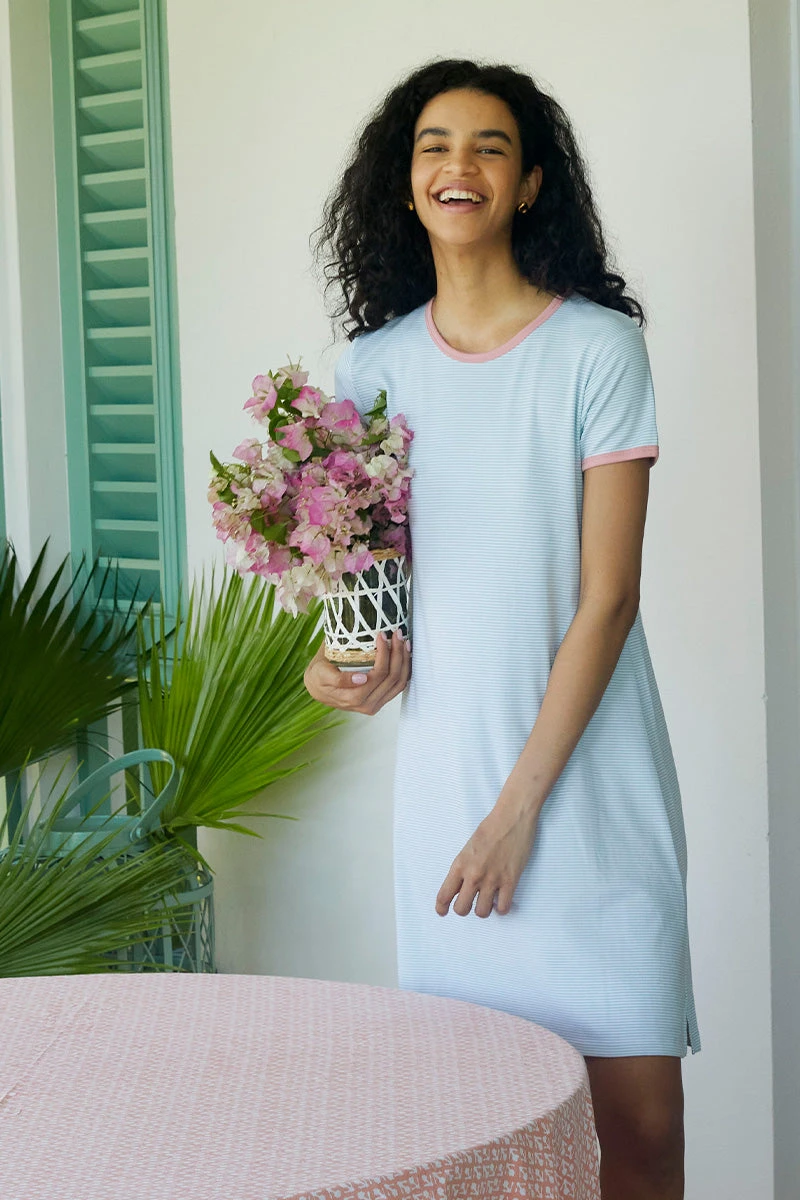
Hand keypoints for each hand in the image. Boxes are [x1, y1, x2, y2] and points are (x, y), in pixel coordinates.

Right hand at [303, 630, 410, 714]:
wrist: (317, 686)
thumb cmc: (319, 676)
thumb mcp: (322, 674)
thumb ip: (340, 679)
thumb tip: (362, 679)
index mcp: (354, 699)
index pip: (378, 674)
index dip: (384, 654)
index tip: (382, 635)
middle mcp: (368, 705)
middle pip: (392, 678)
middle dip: (398, 653)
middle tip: (396, 633)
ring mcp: (376, 704)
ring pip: (399, 683)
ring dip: (404, 661)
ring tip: (403, 642)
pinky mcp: (381, 700)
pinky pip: (398, 686)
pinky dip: (405, 670)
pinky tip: (404, 655)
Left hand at [435, 798, 539, 917]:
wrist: (511, 818)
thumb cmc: (490, 828)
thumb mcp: (468, 848)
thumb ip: (464, 867)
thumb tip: (463, 884)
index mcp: (460, 865)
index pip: (444, 895)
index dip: (442, 907)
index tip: (443, 911)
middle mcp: (473, 875)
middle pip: (461, 909)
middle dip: (464, 909)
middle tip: (470, 903)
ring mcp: (492, 879)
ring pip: (482, 912)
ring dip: (484, 909)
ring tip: (488, 901)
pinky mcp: (510, 881)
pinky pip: (503, 908)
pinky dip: (501, 908)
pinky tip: (502, 900)